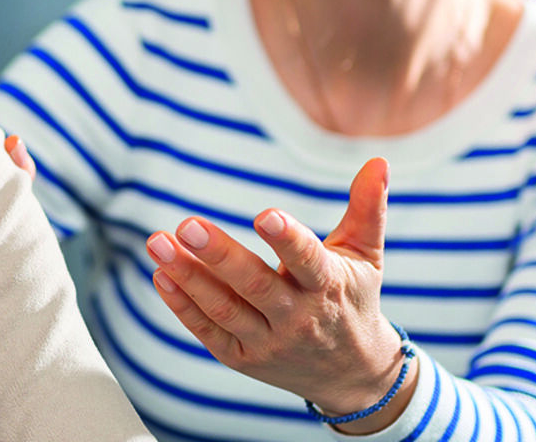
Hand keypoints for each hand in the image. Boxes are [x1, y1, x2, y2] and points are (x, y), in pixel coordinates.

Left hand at [146, 158, 412, 428]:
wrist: (353, 375)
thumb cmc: (354, 300)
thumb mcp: (366, 256)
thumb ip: (367, 208)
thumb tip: (378, 161)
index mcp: (328, 286)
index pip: (307, 261)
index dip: (287, 240)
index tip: (265, 215)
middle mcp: (298, 318)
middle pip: (255, 287)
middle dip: (220, 256)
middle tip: (187, 226)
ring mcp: (268, 343)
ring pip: (224, 310)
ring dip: (188, 276)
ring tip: (157, 243)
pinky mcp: (244, 360)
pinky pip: (208, 332)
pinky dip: (183, 306)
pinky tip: (162, 275)